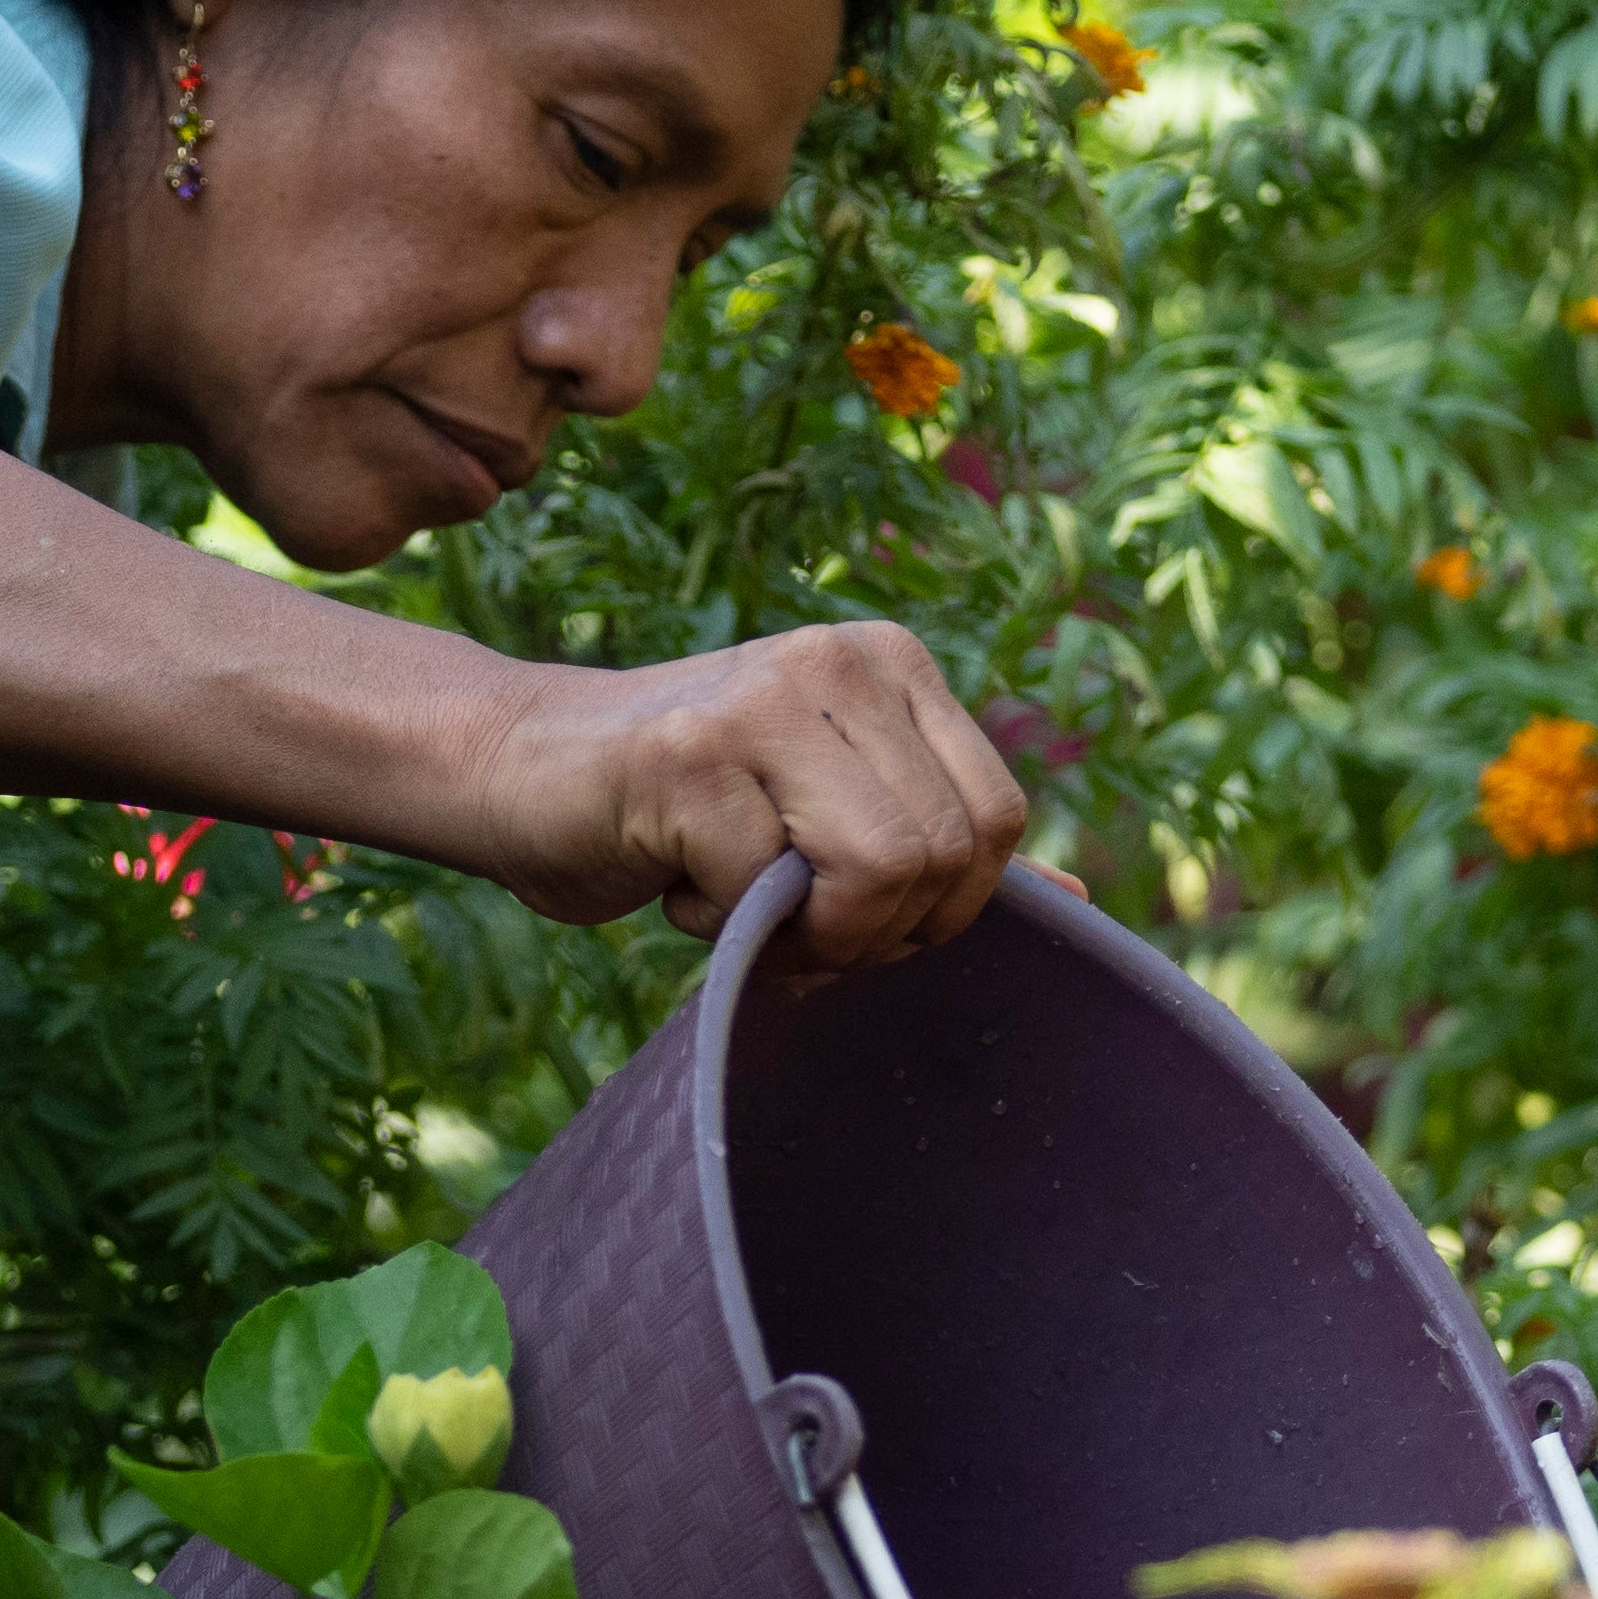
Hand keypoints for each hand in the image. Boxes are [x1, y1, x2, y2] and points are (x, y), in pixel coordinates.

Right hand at [466, 621, 1031, 962]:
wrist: (515, 770)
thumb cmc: (679, 810)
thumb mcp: (829, 814)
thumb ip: (940, 847)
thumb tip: (1082, 894)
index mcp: (893, 664)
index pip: (995, 820)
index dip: (941, 908)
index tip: (855, 919)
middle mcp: (842, 660)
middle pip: (942, 856)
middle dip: (872, 934)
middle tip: (788, 927)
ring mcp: (766, 699)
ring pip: (878, 872)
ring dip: (807, 938)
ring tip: (735, 909)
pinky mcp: (690, 756)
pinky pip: (764, 896)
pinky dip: (719, 930)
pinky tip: (670, 882)